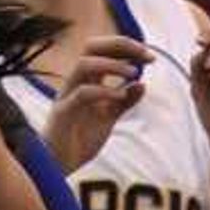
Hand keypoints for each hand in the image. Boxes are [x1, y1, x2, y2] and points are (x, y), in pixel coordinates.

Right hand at [42, 35, 152, 172]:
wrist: (58, 165)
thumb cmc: (80, 139)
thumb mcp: (108, 118)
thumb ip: (124, 102)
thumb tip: (142, 84)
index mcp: (84, 80)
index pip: (102, 49)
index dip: (126, 47)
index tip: (150, 57)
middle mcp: (74, 81)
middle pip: (91, 46)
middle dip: (120, 44)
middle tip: (146, 55)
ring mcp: (67, 95)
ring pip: (84, 64)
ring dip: (113, 64)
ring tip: (134, 73)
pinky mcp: (63, 112)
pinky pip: (82, 94)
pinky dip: (103, 91)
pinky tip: (121, 96)